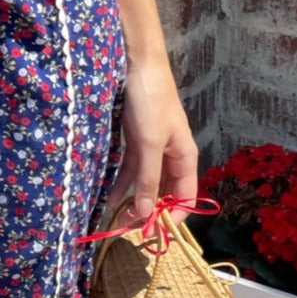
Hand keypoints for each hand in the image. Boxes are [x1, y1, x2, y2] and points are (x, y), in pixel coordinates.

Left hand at [102, 53, 199, 228]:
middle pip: (164, 191)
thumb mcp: (150, 144)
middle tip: (128, 230)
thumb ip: (148, 179)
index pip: (186, 197)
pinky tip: (110, 196)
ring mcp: (153, 146)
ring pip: (145, 181)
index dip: (173, 217)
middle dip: (149, 211)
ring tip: (116, 219)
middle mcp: (171, 155)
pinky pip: (131, 167)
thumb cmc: (151, 102)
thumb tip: (146, 214)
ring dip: (133, 198)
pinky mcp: (136, 138)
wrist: (137, 63)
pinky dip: (122, 182)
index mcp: (185, 157)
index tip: (153, 234)